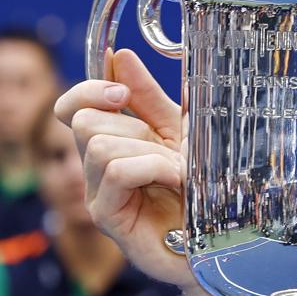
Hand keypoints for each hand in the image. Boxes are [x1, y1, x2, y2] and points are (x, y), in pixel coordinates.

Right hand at [54, 48, 190, 288]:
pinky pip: (116, 172)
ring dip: (149, 151)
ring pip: (99, 145)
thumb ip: (152, 98)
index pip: (72, 107)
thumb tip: (123, 56)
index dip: (90, 89)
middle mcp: (97, 169)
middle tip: (169, 150)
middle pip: (84, 121)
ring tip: (178, 172)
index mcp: (113, 143)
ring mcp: (99, 195)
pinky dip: (150, 167)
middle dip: (133, 125)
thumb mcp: (182, 132)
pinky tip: (174, 181)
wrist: (224, 239)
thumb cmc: (203, 189)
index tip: (123, 91)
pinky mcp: (108, 218)